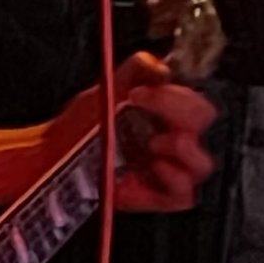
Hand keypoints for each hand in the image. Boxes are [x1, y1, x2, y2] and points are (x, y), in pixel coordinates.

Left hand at [46, 50, 218, 210]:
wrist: (57, 154)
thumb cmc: (85, 122)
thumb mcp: (107, 88)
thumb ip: (136, 71)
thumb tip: (160, 67)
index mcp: (173, 109)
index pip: (197, 97)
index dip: (175, 95)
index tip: (139, 93)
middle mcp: (179, 138)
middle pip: (206, 125)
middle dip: (180, 113)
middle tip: (145, 110)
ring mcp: (173, 169)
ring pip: (202, 164)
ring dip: (181, 149)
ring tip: (153, 144)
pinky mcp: (162, 196)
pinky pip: (183, 194)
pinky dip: (172, 181)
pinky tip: (154, 168)